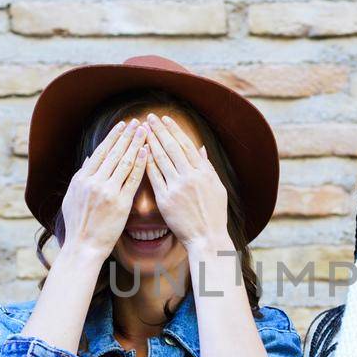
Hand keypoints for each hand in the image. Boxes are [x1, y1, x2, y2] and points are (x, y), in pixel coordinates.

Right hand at [57, 118, 147, 260]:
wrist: (83, 247)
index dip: (113, 137)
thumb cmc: (78, 224)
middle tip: (137, 121)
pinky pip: (133, 179)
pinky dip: (141, 163)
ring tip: (145, 131)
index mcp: (82, 179)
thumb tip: (90, 158)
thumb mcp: (73, 196)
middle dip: (127, 135)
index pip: (101, 152)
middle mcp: (94, 182)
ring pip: (125, 162)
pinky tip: (148, 151)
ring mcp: (108, 192)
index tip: (122, 125)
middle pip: (114, 153)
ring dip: (136, 144)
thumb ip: (81, 176)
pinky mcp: (120, 203)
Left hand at [144, 112, 228, 252]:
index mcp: (204, 172)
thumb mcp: (218, 187)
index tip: (165, 119)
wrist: (208, 238)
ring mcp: (177, 188)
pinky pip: (153, 177)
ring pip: (161, 159)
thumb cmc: (214, 214)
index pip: (186, 145)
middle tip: (149, 117)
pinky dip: (146, 163)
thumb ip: (208, 166)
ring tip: (142, 131)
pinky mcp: (165, 200)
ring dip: (150, 143)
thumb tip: (201, 148)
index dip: (174, 130)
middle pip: (172, 148)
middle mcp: (191, 177)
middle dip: (159, 130)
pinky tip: (139, 153)